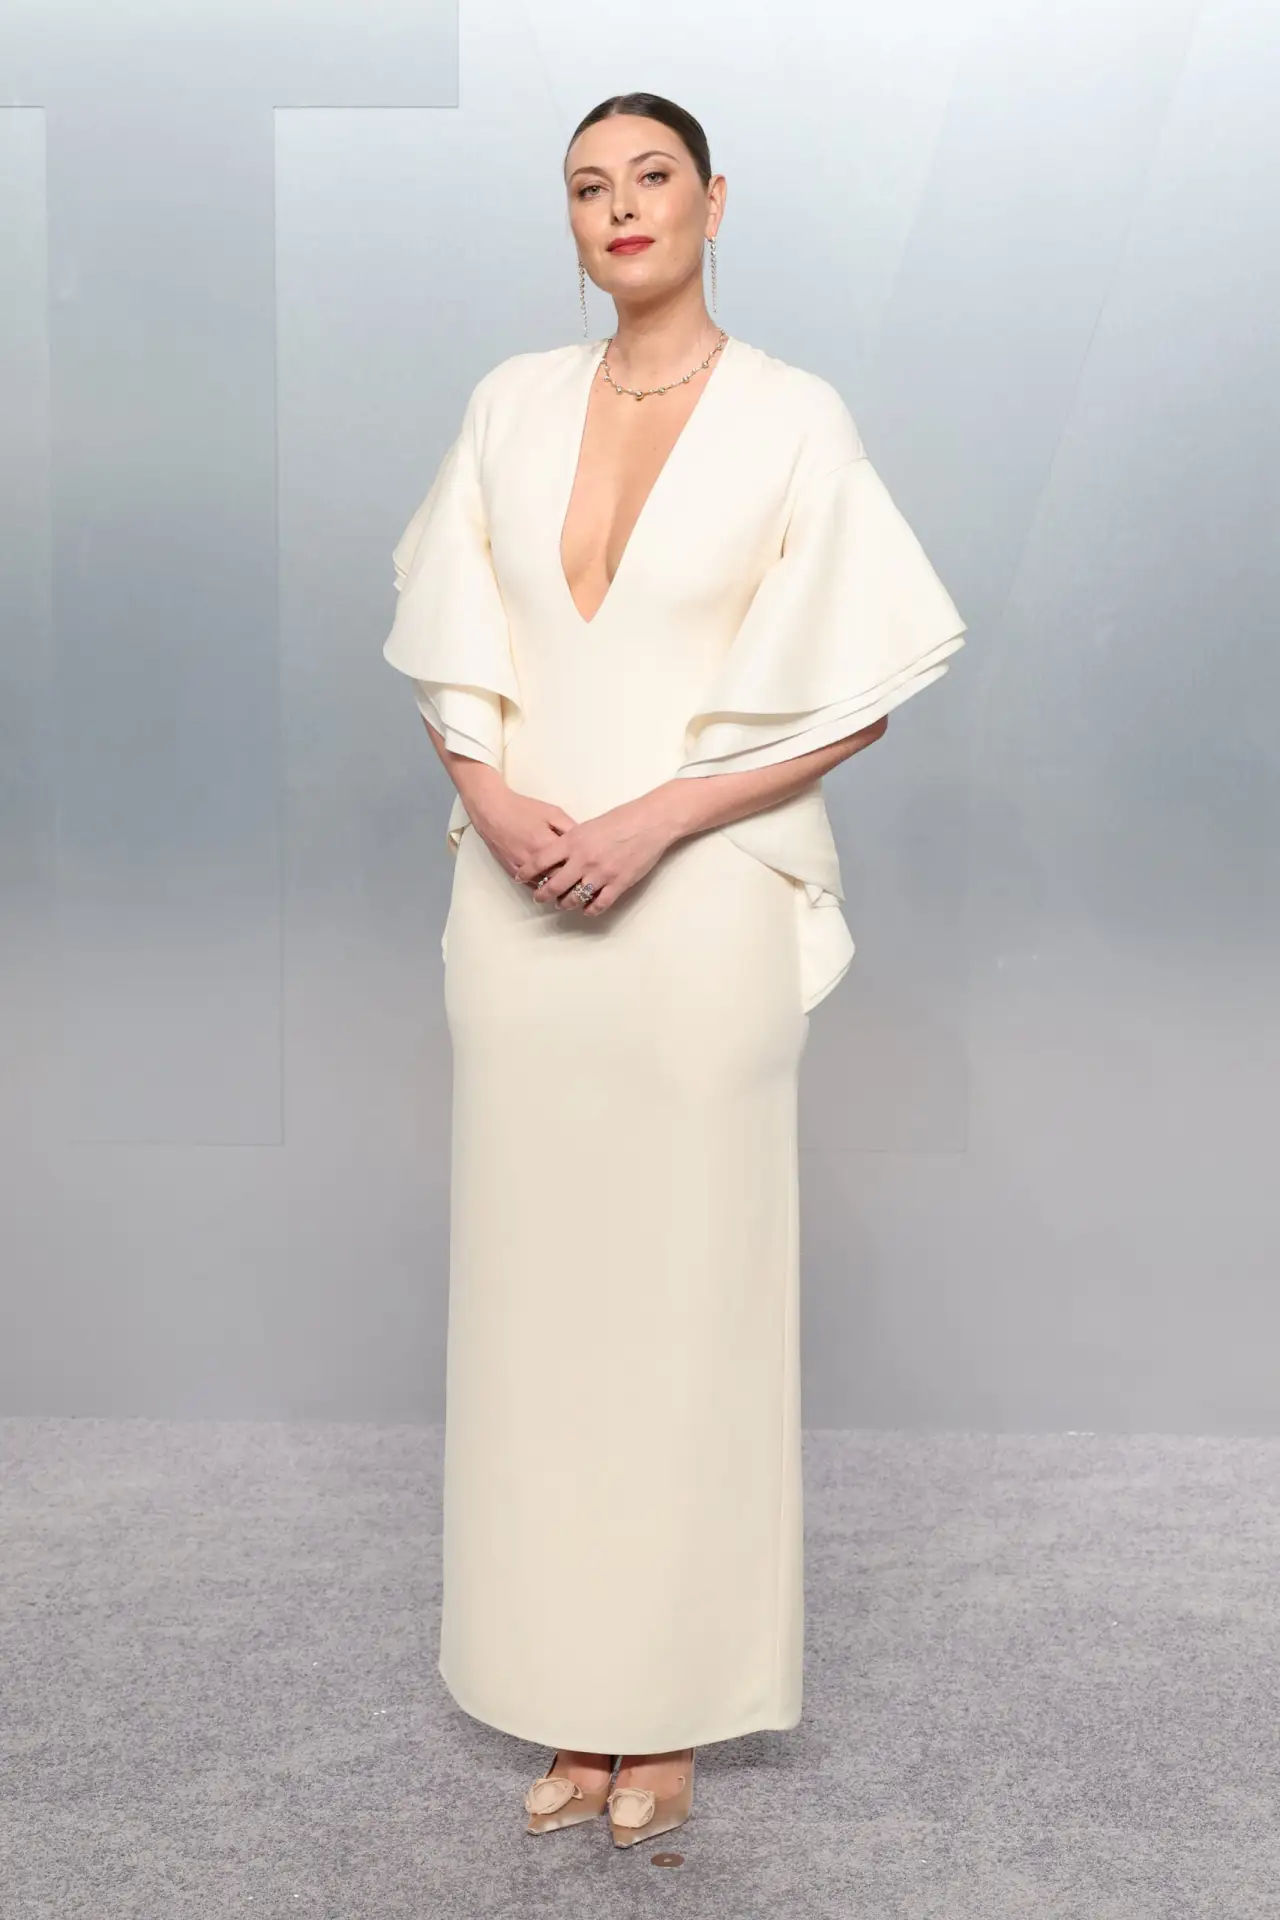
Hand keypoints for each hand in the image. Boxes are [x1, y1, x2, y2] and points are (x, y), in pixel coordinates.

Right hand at [469, 782, 578, 881]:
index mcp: (547, 844)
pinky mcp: (512, 871)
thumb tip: (586, 843)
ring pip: (544, 887)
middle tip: (585, 887)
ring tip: (570, 891)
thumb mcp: (553, 813)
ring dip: (557, 890)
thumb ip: (571, 828)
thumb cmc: (524, 809)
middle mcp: (534, 861)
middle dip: (572, 886)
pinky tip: (551, 886)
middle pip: (558, 882)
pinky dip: (542, 887)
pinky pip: (531, 885)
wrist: (492, 810)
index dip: (582, 874)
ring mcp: (521, 868)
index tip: (591, 876)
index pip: (570, 867)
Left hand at [511, 794, 678, 915]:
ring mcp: (601, 874)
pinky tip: (586, 909)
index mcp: (573, 841)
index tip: (520, 877)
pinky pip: (599, 905)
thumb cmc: (621, 819)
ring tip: (562, 904)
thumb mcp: (589, 825)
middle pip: (554, 885)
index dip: (527, 871)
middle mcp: (583, 860)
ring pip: (574, 898)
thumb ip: (572, 840)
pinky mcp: (618, 884)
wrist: (649, 822)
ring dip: (565, 904)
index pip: (541, 861)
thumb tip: (558, 853)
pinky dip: (589, 910)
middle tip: (538, 898)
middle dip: (542, 894)